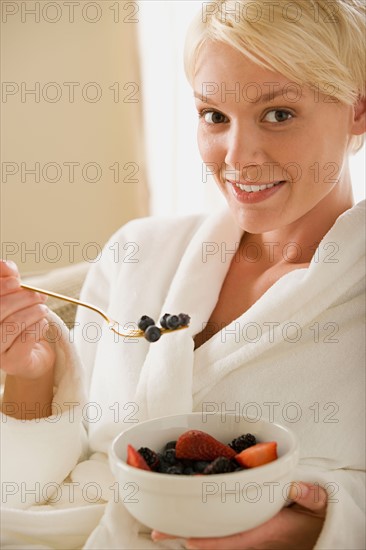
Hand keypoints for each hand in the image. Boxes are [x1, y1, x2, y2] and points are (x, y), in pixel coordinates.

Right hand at [0, 259, 54, 379]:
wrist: (34, 354)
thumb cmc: (22, 322)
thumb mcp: (16, 297)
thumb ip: (9, 280)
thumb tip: (7, 265)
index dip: (1, 286)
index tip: (17, 280)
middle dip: (22, 298)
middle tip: (40, 296)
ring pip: (12, 325)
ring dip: (32, 313)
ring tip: (43, 309)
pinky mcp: (11, 363)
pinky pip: (25, 340)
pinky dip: (37, 327)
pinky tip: (42, 324)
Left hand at [151, 481, 326, 549]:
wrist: (321, 529)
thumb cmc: (317, 515)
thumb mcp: (320, 504)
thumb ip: (312, 496)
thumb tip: (297, 489)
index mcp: (270, 528)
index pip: (237, 536)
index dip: (212, 540)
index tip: (189, 540)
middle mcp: (253, 534)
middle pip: (215, 537)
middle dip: (186, 535)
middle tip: (156, 531)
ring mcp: (247, 532)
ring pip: (214, 533)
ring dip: (188, 528)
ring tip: (160, 523)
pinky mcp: (245, 527)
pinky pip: (220, 528)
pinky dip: (201, 521)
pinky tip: (184, 514)